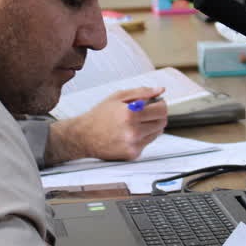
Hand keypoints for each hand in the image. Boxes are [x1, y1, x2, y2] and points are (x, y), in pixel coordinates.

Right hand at [45, 86, 167, 163]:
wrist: (83, 136)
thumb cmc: (99, 116)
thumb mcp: (118, 97)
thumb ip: (142, 92)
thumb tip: (160, 90)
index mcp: (131, 114)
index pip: (161, 110)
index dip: (161, 104)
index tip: (156, 103)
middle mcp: (133, 131)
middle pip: (162, 122)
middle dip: (157, 115)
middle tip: (147, 112)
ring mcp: (133, 144)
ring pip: (157, 133)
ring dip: (151, 126)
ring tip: (136, 122)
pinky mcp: (132, 154)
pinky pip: (147, 142)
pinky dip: (143, 136)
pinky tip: (130, 132)